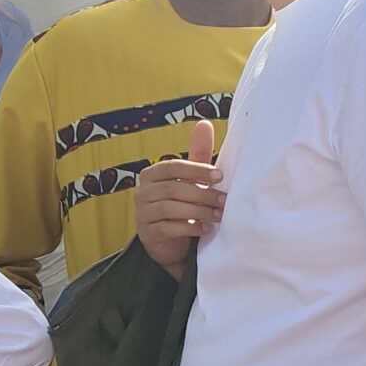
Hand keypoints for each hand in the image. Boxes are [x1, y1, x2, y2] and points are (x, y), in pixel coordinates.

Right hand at [133, 121, 222, 270]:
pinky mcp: (147, 233)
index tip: (220, 175)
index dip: (196, 170)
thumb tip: (204, 124)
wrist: (169, 241)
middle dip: (202, 194)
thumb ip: (197, 154)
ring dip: (198, 211)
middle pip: (172, 188)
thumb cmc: (181, 204)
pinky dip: (190, 227)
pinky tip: (205, 228)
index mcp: (151, 175)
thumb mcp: (190, 179)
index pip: (171, 167)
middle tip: (224, 200)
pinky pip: (168, 228)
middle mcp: (142, 192)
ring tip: (219, 215)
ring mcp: (142, 213)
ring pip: (170, 208)